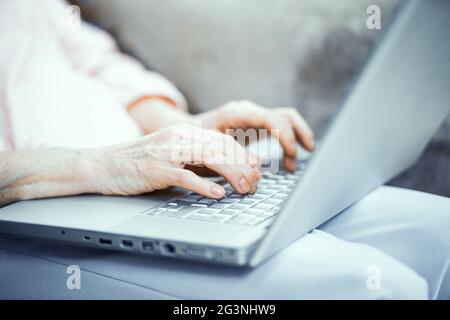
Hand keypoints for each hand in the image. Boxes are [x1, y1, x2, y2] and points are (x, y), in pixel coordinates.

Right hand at [89, 124, 260, 198]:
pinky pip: (185, 175)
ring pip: (209, 157)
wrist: (103, 164)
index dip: (243, 155)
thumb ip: (196, 159)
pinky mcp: (156, 169)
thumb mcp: (172, 154)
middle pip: (221, 147)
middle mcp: (179, 137)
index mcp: (184, 132)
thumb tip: (226, 171)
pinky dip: (204, 185)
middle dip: (244, 165)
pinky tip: (218, 193)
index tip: (256, 169)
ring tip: (246, 188)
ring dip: (232, 173)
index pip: (223, 140)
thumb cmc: (138, 162)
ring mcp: (167, 152)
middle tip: (256, 182)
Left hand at [192, 100, 314, 171]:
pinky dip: (288, 142)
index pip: (271, 119)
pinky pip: (280, 128)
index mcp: (238, 113)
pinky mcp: (256, 125)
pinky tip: (289, 160)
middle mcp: (249, 111)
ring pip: (286, 119)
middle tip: (307, 152)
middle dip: (299, 134)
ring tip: (303, 155)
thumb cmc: (195, 141)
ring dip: (299, 135)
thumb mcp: (208, 149)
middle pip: (284, 116)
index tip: (293, 154)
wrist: (186, 132)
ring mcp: (254, 116)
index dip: (285, 136)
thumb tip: (252, 169)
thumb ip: (229, 157)